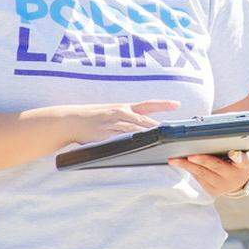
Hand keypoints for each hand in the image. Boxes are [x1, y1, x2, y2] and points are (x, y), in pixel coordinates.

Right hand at [49, 99, 179, 144]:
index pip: (148, 104)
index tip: (178, 104)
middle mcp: (120, 112)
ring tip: (161, 138)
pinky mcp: (105, 134)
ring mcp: (113, 123)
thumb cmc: (91, 118)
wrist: (70, 120)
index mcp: (123, 107)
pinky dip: (131, 141)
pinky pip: (121, 138)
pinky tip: (139, 145)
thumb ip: (126, 120)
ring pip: (135, 129)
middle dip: (157, 126)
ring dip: (147, 134)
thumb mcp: (111, 113)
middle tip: (172, 131)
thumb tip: (143, 128)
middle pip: (144, 120)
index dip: (163, 104)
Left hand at [169, 150, 248, 196]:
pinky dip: (189, 169)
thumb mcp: (242, 155)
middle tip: (190, 156)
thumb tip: (218, 136)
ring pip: (202, 174)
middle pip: (215, 167)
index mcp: (243, 166)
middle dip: (202, 161)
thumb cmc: (238, 162)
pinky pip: (198, 178)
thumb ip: (234, 149)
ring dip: (187, 166)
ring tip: (174, 160)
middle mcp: (232, 178)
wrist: (239, 181)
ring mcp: (221, 186)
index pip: (242, 160)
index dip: (238, 157)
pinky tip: (179, 163)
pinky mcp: (211, 190)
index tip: (234, 153)